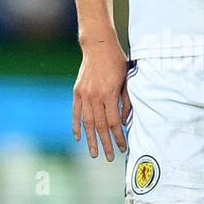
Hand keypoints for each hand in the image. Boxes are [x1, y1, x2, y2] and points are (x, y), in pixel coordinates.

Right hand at [72, 40, 131, 159]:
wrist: (98, 46)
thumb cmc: (117, 62)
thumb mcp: (127, 81)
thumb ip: (126, 102)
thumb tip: (125, 122)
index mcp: (109, 94)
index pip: (114, 123)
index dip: (119, 137)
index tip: (123, 148)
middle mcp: (95, 96)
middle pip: (100, 126)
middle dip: (106, 144)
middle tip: (109, 157)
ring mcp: (84, 95)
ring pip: (87, 123)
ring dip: (91, 140)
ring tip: (94, 154)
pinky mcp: (77, 92)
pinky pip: (76, 113)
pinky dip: (77, 126)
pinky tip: (78, 138)